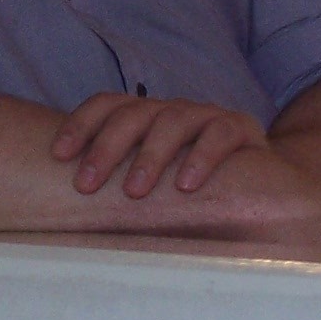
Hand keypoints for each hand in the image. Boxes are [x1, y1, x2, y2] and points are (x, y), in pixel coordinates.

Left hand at [51, 92, 266, 199]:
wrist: (262, 184)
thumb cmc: (190, 190)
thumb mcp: (152, 183)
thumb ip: (118, 186)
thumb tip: (61, 215)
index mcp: (145, 117)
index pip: (106, 105)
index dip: (80, 125)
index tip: (58, 155)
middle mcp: (171, 111)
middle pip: (133, 113)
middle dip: (106, 147)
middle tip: (86, 184)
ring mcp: (206, 115)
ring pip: (172, 120)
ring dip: (149, 155)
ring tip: (134, 191)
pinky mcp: (241, 128)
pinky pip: (219, 133)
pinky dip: (201, 157)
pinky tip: (186, 185)